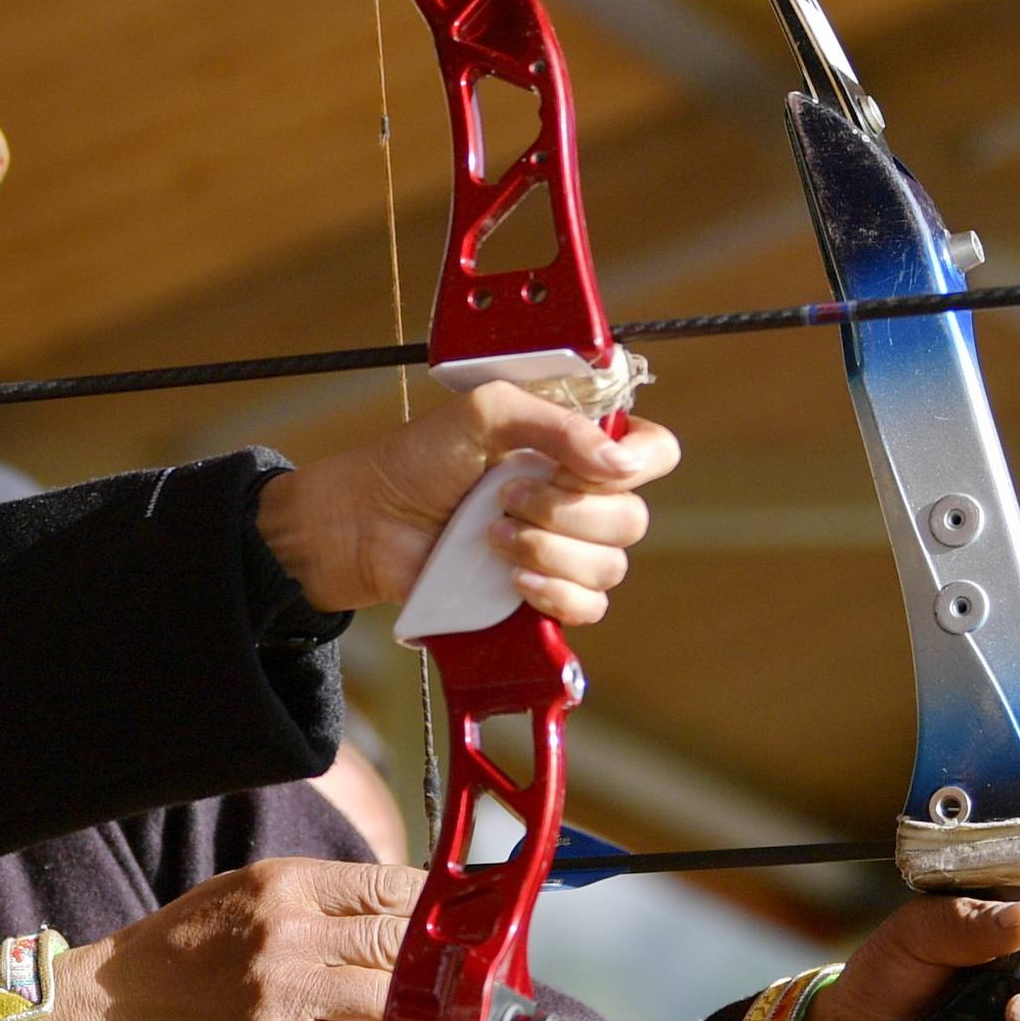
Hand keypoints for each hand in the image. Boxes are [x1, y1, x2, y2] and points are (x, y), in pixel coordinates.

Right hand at [45, 859, 422, 1020]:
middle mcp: (290, 930)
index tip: (443, 925)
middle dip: (419, 963)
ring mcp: (285, 989)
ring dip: (385, 1010)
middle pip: (399, 943)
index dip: (429, 909)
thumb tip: (398, 906)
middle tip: (419, 976)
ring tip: (354, 1010)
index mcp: (286, 883)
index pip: (391, 886)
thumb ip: (318, 897)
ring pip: (386, 1000)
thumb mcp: (247, 894)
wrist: (116, 1006)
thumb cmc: (185, 947)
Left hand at [253, 383, 668, 623]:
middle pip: (632, 518)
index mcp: (576, 446)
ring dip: (549, 550)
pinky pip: (587, 608)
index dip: (637, 462)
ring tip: (492, 535)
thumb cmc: (417, 460)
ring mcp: (562, 550)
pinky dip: (554, 594)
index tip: (591, 466)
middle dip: (567, 511)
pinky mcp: (542, 596)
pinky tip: (512, 580)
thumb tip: (617, 464)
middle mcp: (579, 498)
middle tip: (505, 496)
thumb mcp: (483, 412)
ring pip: (609, 566)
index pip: (652, 452)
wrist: (367, 523)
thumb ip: (553, 422)